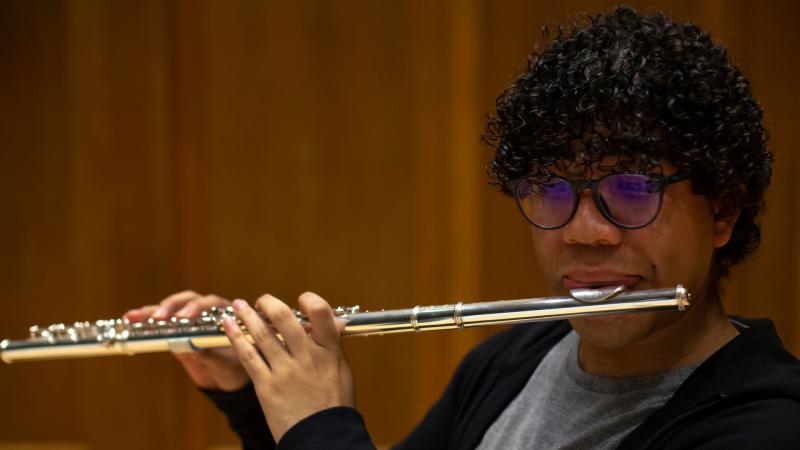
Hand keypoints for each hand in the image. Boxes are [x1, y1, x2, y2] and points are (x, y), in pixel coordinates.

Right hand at [123, 290, 249, 391]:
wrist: (229, 382)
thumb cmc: (234, 369)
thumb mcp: (225, 364)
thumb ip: (209, 353)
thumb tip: (187, 345)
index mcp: (226, 315)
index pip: (210, 303)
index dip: (196, 308)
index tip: (184, 317)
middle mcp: (207, 312)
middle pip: (187, 301)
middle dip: (171, 307)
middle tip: (159, 318)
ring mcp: (190, 321)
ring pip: (170, 310)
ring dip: (152, 312)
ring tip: (133, 316)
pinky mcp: (176, 331)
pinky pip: (160, 324)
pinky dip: (145, 321)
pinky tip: (129, 319)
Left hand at [223, 292, 354, 442]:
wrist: (322, 437)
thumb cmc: (335, 405)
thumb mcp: (342, 371)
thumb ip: (331, 347)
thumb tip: (329, 324)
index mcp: (329, 351)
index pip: (321, 312)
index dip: (309, 300)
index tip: (300, 301)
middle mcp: (306, 356)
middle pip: (284, 318)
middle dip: (269, 303)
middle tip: (261, 300)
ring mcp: (285, 370)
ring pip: (262, 334)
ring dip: (246, 316)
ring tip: (237, 305)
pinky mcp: (266, 385)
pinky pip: (248, 356)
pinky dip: (236, 338)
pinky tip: (228, 326)